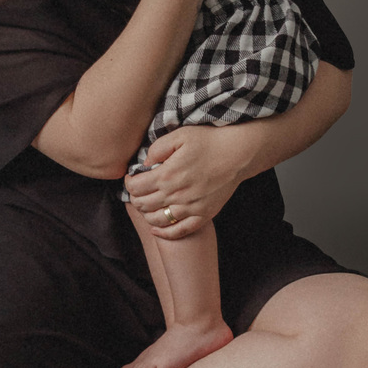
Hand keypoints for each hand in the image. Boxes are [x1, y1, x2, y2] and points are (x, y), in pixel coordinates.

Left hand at [123, 125, 256, 235]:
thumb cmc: (209, 141)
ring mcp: (190, 208)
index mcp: (167, 175)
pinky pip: (179, 231)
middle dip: (135, 198)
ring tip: (147, 205)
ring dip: (146, 214)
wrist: (238, 153)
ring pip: (157, 220)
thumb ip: (157, 148)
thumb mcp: (180, 135)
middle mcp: (176, 195)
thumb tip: (144, 163)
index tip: (131, 177)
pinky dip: (164, 232)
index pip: (135, 188)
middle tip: (138, 191)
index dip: (129, 183)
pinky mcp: (203, 215)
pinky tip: (156, 228)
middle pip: (143, 205)